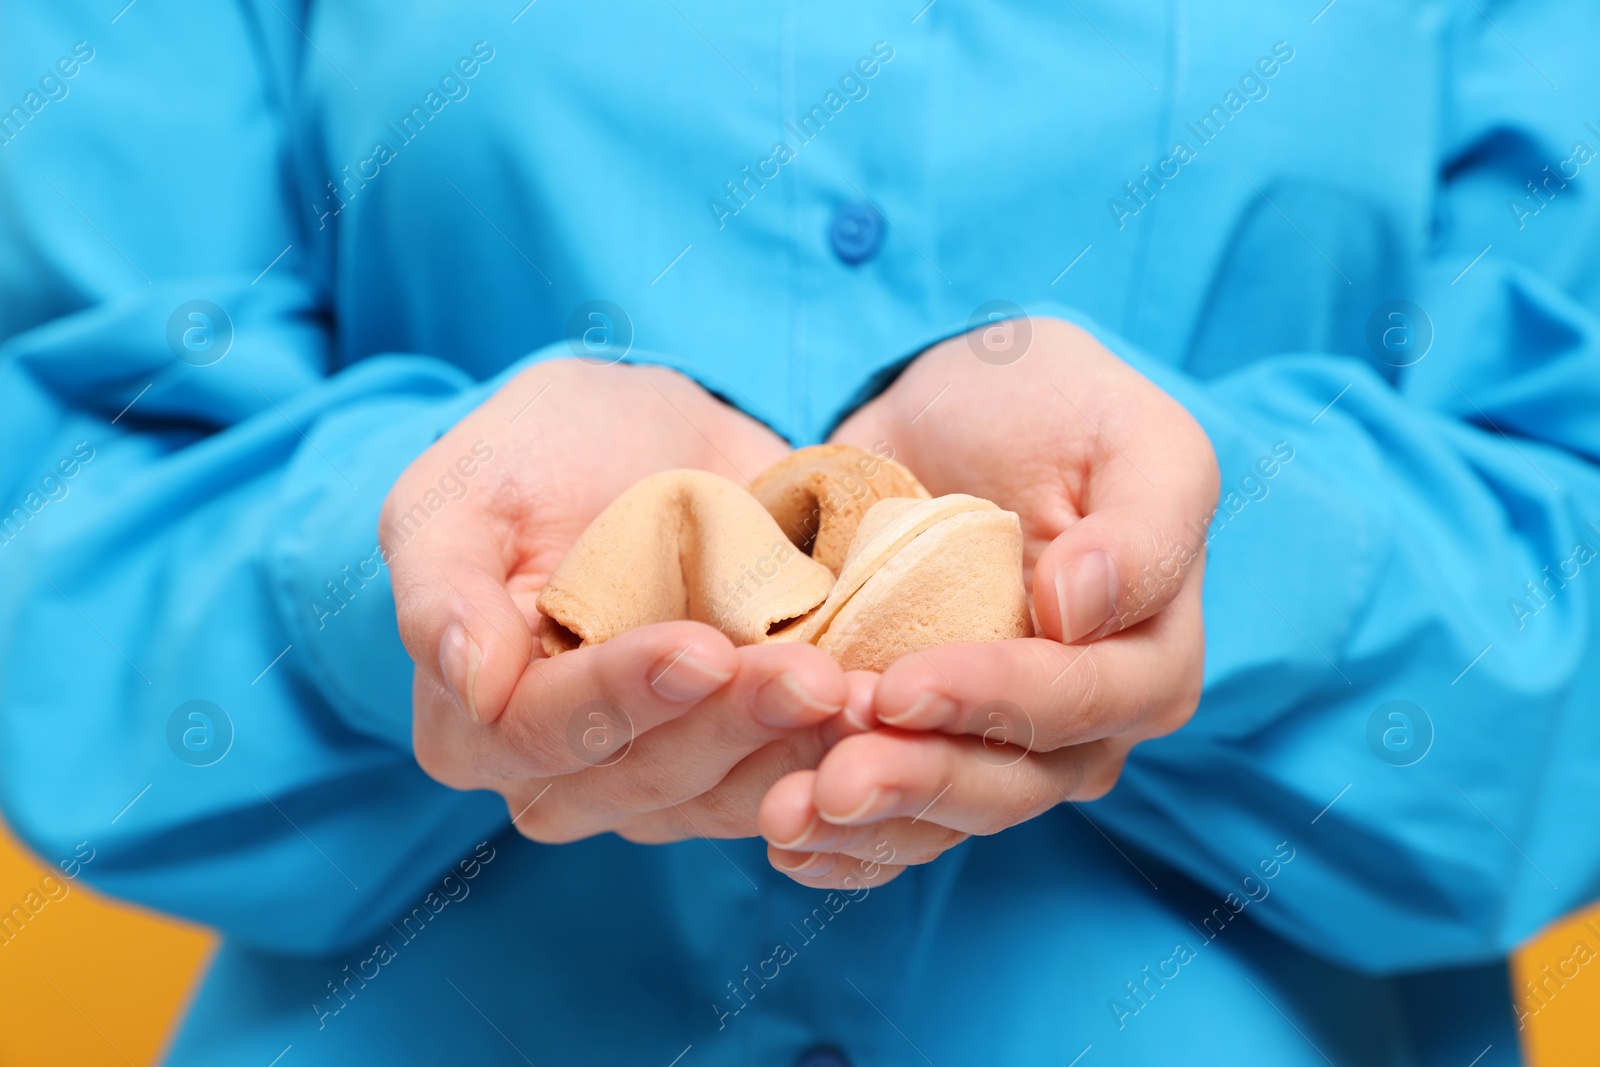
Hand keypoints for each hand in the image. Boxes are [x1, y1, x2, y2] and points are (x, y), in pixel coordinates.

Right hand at [384, 358, 853, 844]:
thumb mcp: (460, 492)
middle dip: (731, 729)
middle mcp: (561, 775)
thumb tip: (466, 680)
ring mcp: (654, 780)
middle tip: (813, 676)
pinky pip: (782, 786)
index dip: (622, 699)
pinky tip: (877, 713)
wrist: (645, 438)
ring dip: (795, 754)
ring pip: (722, 798)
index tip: (703, 651)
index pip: (542, 734)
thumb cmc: (533, 457)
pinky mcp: (733, 764)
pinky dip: (829, 755)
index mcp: (473, 724)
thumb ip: (443, 586)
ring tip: (859, 698)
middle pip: (642, 780)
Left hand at [757, 318, 1218, 886]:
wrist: (957, 406)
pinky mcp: (923, 747)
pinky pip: (895, 820)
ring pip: (946, 817)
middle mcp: (1081, 723)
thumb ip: (1143, 525)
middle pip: (1013, 784)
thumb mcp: (1129, 434)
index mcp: (1147, 656)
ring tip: (788, 817)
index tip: (903, 684)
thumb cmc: (1056, 407)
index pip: (1084, 703)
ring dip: (868, 825)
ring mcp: (998, 745)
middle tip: (830, 780)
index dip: (997, 702)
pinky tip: (785, 845)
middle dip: (919, 783)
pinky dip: (843, 844)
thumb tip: (1083, 608)